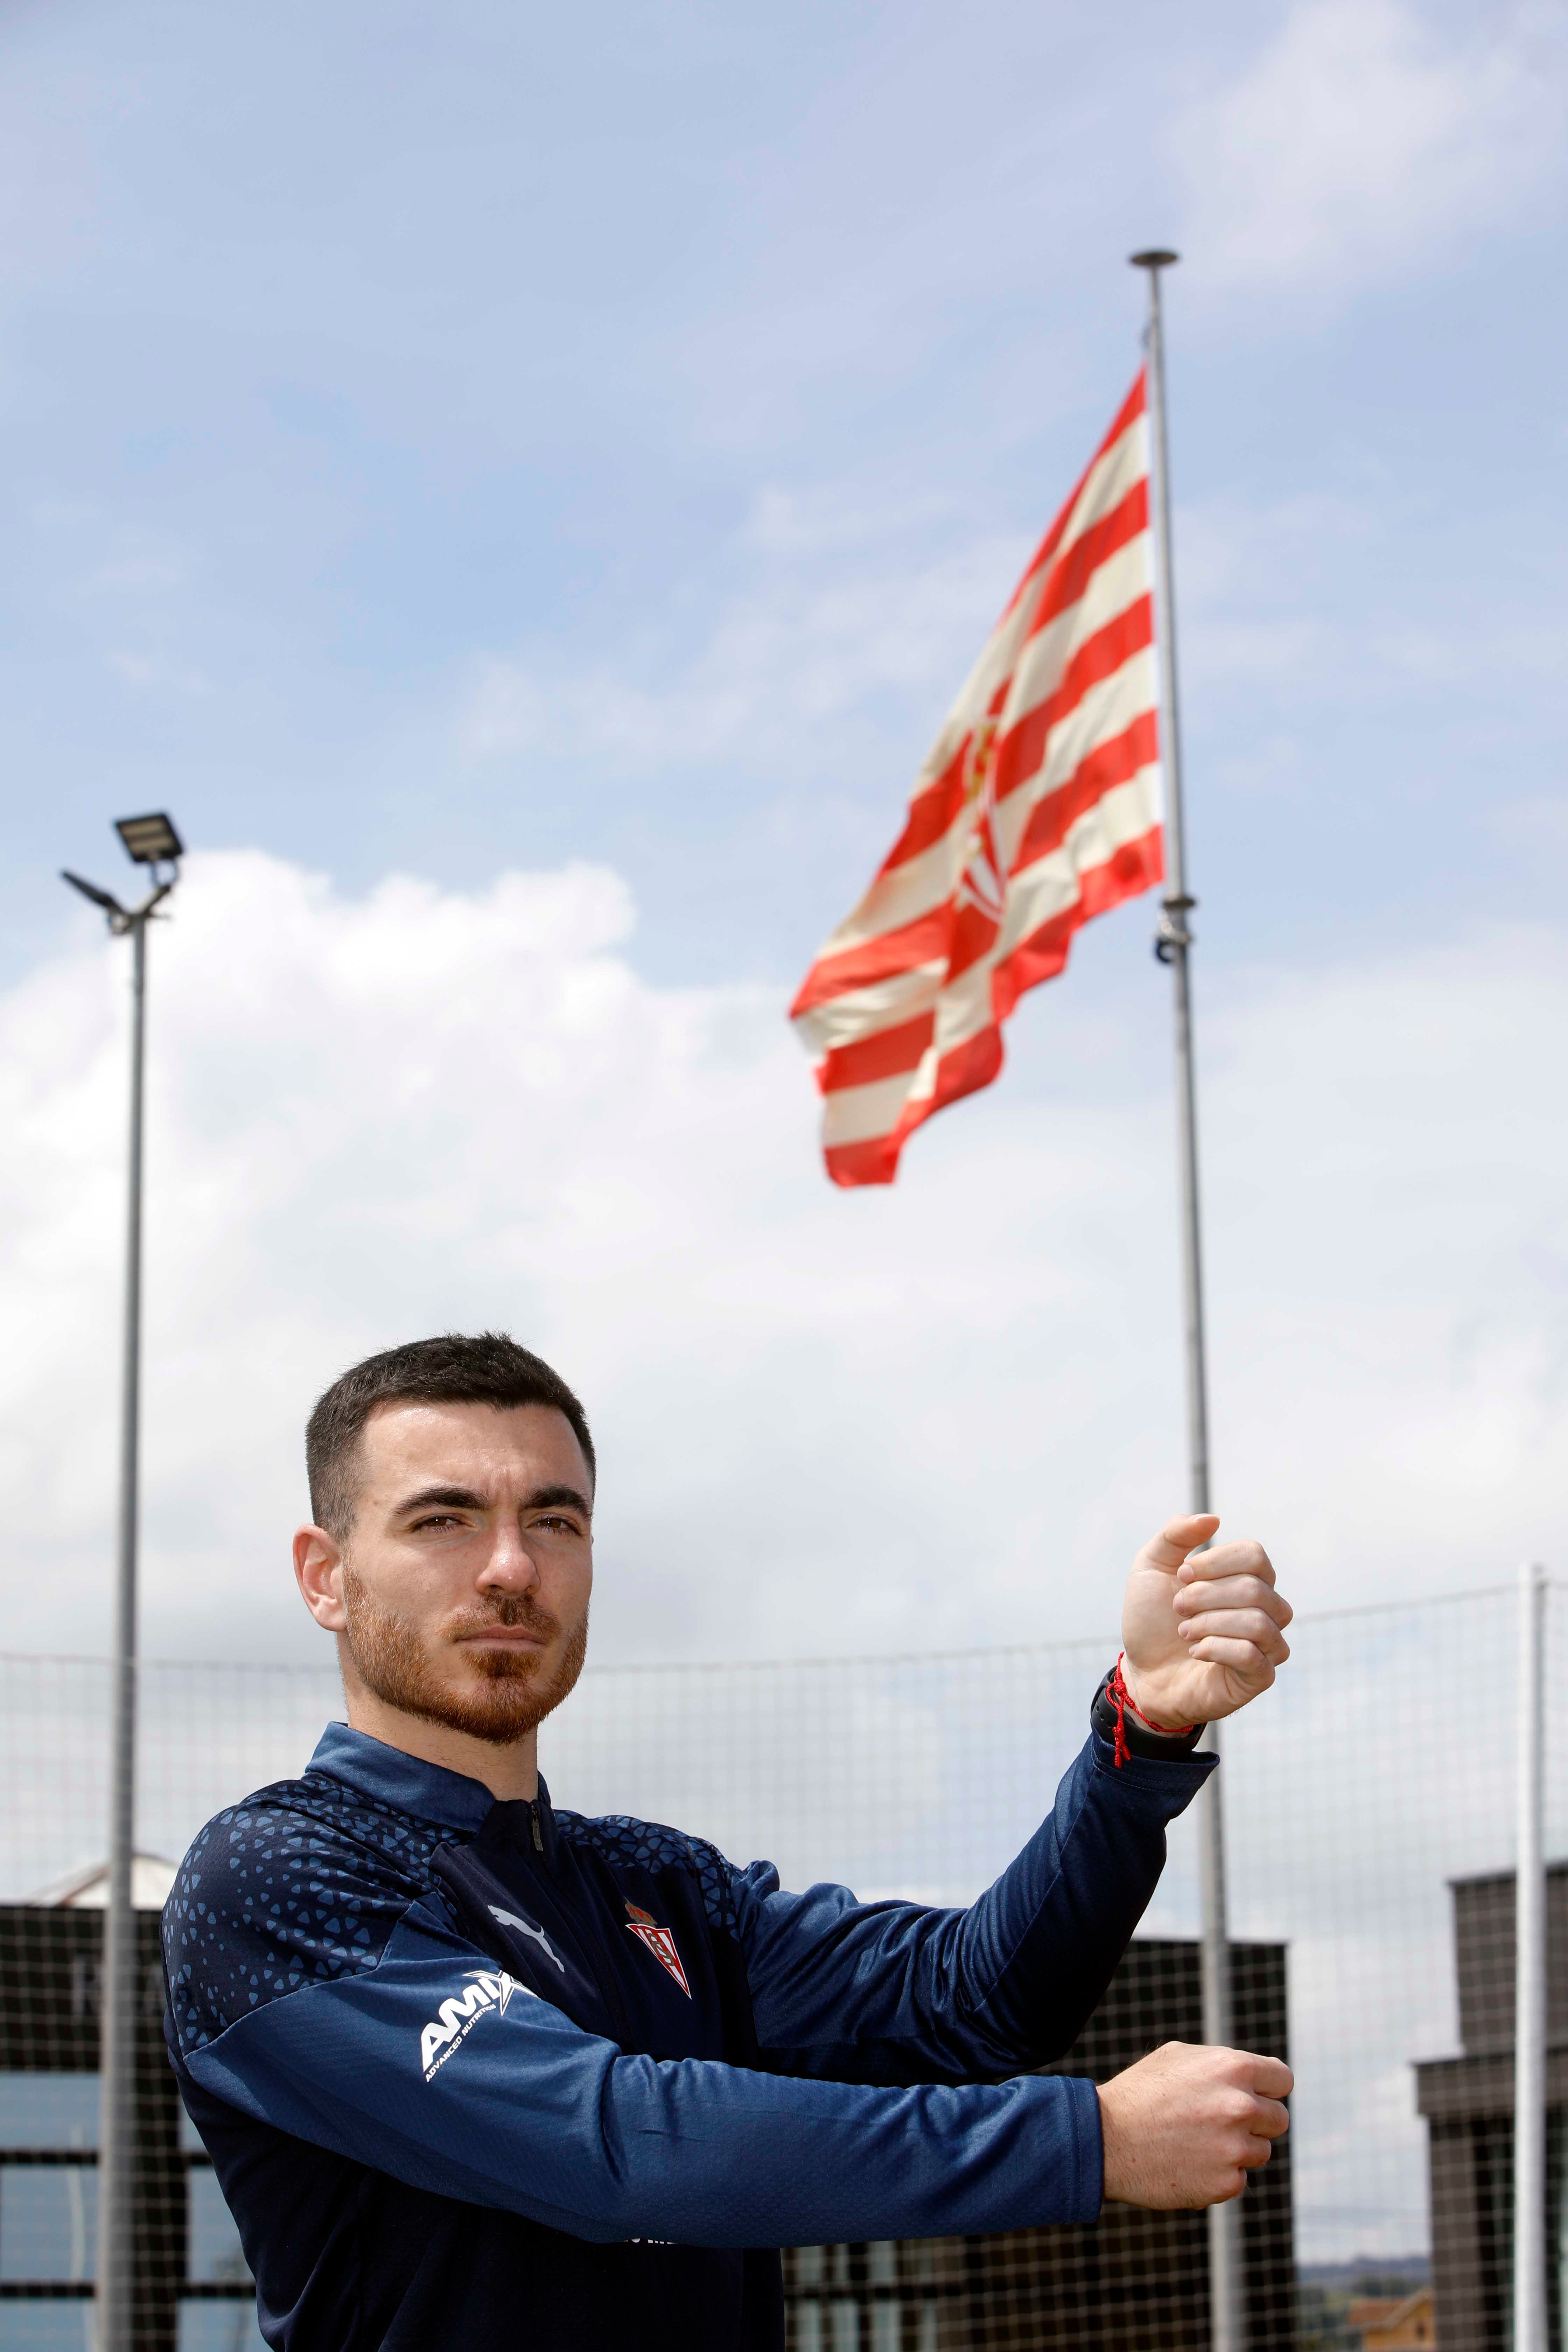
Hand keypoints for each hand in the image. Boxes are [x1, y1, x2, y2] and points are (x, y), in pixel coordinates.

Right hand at [1098, 2041, 1291, 2207]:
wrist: (1105, 2139)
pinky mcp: (1226, 2184)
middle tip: (1220, 2123)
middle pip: (1277, 2119)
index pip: (1283, 2080)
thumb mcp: (1178, 2058)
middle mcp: (1241, 2106)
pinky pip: (1238, 2179)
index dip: (1267, 2088)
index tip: (1255, 2096)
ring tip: (1196, 2143)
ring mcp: (1235, 2148)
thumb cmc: (1140, 2093)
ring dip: (1237, 2149)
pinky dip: (1219, 2175)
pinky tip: (1188, 2164)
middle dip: (1256, 2121)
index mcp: (1233, 2068)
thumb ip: (1222, 2064)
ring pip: (1260, 2151)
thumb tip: (1252, 2078)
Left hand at [1120, 1513, 1291, 1729]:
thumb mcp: (1150, 1567)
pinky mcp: (1259, 1677)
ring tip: (1184, 1632)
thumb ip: (1176, 1535)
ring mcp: (1268, 1644)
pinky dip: (1215, 1648)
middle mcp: (1267, 1609)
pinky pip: (1252, 1655)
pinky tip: (1195, 1651)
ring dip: (1208, 1623)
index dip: (1214, 1562)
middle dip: (1203, 1596)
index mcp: (1247, 1578)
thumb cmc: (1151, 1620)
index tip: (1181, 1576)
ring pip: (1258, 1622)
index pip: (1254, 1555)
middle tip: (1178, 1609)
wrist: (1142, 1671)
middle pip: (1253, 1588)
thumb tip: (1213, 1519)